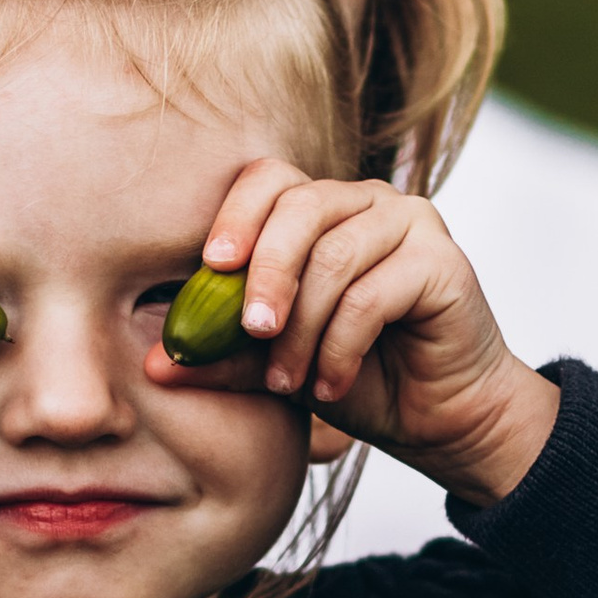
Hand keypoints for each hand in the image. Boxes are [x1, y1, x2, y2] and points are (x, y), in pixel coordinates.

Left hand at [153, 162, 557, 506]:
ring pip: (334, 256)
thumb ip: (225, 356)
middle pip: (301, 205)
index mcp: (324, 210)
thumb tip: (153, 365)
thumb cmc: (360, 379)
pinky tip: (330, 387)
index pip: (271, 178)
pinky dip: (340, 348)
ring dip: (302, 328)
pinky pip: (372, 295)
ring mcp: (412, 223)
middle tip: (252, 331)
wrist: (439, 419)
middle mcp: (368, 202)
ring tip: (289, 381)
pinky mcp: (444, 261)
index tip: (211, 266)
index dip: (237, 214)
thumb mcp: (277, 366)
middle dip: (265, 272)